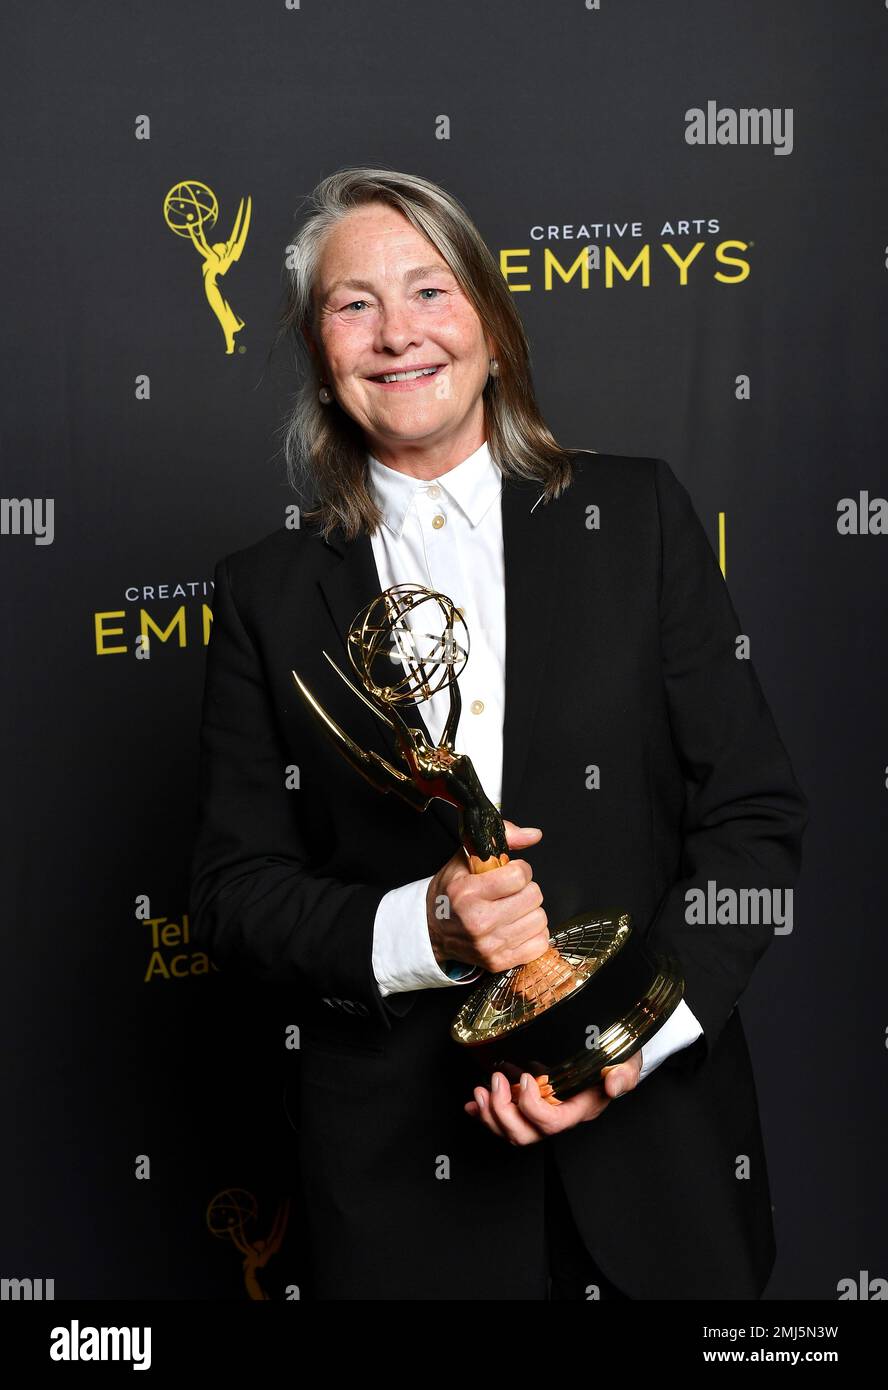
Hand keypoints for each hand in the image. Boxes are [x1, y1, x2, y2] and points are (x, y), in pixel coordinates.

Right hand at [426, 821, 548, 972]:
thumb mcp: (466, 859)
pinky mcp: (499, 962)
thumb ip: (502, 839)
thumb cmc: (450, 893)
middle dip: (526, 890)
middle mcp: (478, 921)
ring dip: (530, 912)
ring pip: (540, 920)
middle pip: (533, 897)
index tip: (511, 872)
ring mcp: (489, 945)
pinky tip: (516, 927)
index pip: (519, 876)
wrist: (433, 931)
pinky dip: (533, 934)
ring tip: (513, 909)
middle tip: (511, 892)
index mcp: (468, 893)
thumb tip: (534, 835)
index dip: (520, 870)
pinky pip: (540, 944)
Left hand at [463, 1050, 642, 1144]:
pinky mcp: (530, 1106)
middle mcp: (559, 1117)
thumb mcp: (627, 1063)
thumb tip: (613, 1085)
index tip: (526, 1077)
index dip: (533, 1107)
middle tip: (495, 1082)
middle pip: (526, 1135)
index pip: (552, 1122)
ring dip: (490, 1115)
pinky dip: (485, 1114)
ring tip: (480, 1092)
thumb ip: (623, 1075)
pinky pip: (505, 1121)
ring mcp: (542, 1114)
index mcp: (580, 1109)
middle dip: (503, 1112)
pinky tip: (474, 1104)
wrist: (612, 1058)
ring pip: (511, 1132)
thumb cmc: (618, 1061)